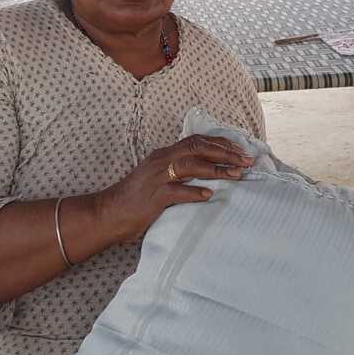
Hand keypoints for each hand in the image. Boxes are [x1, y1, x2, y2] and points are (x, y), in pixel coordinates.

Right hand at [97, 135, 253, 241]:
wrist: (107, 213)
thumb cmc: (134, 199)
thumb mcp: (156, 179)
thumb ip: (176, 173)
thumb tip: (203, 175)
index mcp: (163, 155)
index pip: (195, 141)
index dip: (220, 143)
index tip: (239, 149)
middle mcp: (160, 161)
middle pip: (197, 148)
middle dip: (225, 153)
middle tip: (246, 160)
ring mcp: (156, 178)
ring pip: (190, 165)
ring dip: (217, 169)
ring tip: (236, 174)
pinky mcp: (153, 197)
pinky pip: (177, 191)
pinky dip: (195, 192)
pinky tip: (209, 196)